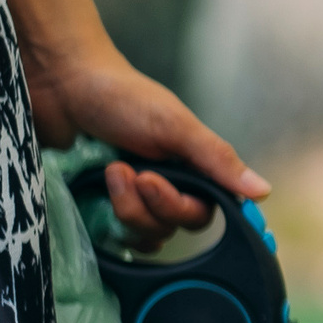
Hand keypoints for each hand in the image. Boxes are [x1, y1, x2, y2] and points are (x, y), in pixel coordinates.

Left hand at [24, 38, 268, 243]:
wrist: (59, 84)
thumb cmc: (120, 96)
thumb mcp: (175, 125)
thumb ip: (217, 159)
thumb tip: (264, 191)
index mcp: (190, 166)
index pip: (203, 210)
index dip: (180, 206)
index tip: (154, 180)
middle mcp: (166, 185)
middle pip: (173, 226)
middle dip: (148, 205)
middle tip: (126, 170)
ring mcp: (132, 199)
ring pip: (145, 234)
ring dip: (125, 207)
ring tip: (108, 169)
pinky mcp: (100, 207)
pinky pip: (115, 237)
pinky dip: (107, 223)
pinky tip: (96, 192)